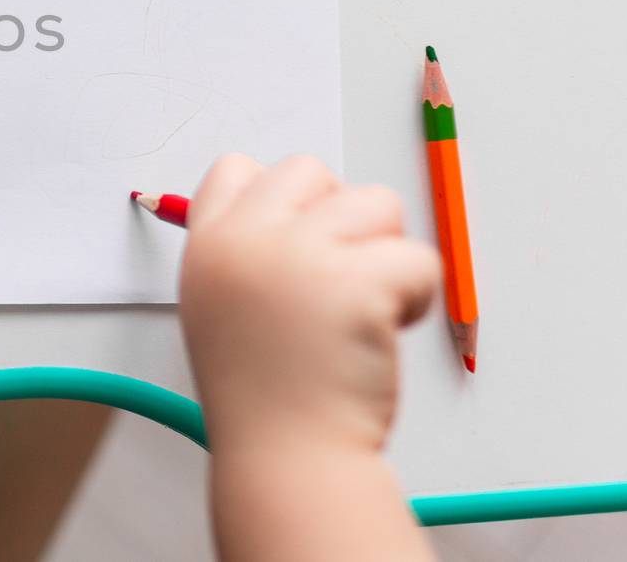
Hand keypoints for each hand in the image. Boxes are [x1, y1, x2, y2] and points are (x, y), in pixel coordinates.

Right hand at [179, 155, 439, 456]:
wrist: (287, 457)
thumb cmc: (263, 395)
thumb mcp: (219, 308)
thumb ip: (245, 254)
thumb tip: (304, 212)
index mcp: (208, 244)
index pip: (238, 169)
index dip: (281, 202)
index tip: (297, 250)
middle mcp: (246, 239)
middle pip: (308, 170)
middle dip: (339, 217)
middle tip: (338, 279)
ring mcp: (299, 255)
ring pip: (376, 202)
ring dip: (385, 251)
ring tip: (365, 307)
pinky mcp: (358, 282)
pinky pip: (419, 257)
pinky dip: (417, 295)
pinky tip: (386, 333)